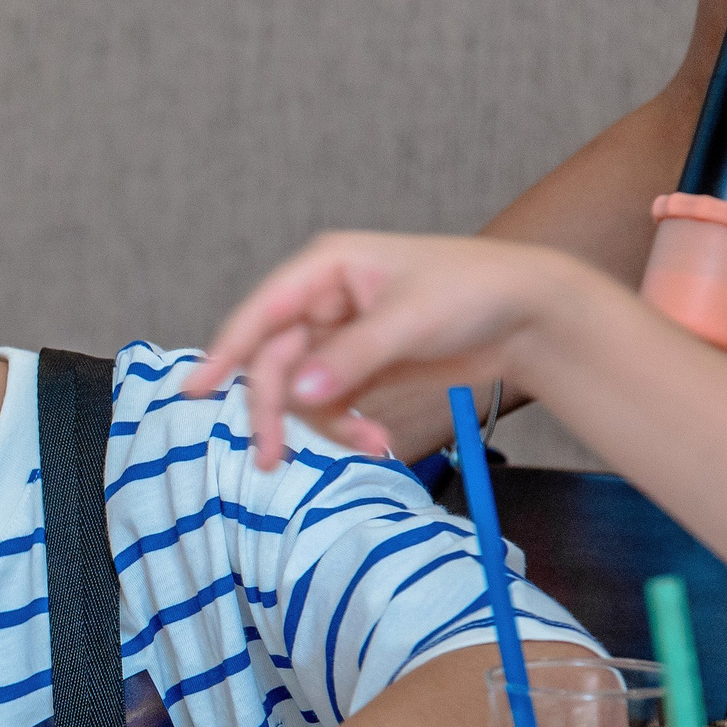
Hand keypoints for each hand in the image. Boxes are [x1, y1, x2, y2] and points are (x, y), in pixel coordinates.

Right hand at [184, 232, 623, 467]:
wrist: (530, 315)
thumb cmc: (474, 290)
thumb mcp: (410, 320)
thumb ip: (352, 358)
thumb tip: (300, 393)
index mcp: (326, 268)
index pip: (261, 313)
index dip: (225, 352)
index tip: (196, 391)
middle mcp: (324, 302)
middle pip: (274, 362)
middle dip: (275, 410)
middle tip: (271, 458)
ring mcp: (340, 338)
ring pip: (300, 391)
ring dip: (322, 427)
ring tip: (365, 446)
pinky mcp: (359, 368)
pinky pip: (330, 406)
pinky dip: (346, 428)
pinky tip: (375, 442)